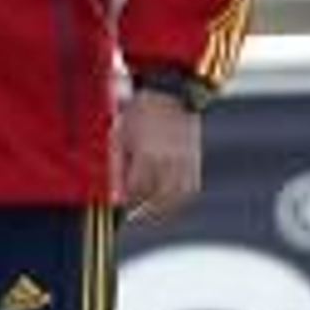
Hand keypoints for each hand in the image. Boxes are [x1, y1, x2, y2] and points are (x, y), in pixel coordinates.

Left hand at [121, 89, 202, 221]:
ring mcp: (184, 162)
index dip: (126, 203)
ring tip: (148, 213)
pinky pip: (188, 191)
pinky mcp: (194, 162)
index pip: (135, 193)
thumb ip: (116, 170)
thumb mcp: (120, 137)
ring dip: (161, 210)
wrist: (169, 94)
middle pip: (155, 200)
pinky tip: (166, 203)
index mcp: (147, 156)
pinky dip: (177, 201)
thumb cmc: (139, 114)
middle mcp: (168, 162)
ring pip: (174, 199)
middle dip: (142, 210)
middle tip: (132, 215)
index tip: (119, 206)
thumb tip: (115, 199)